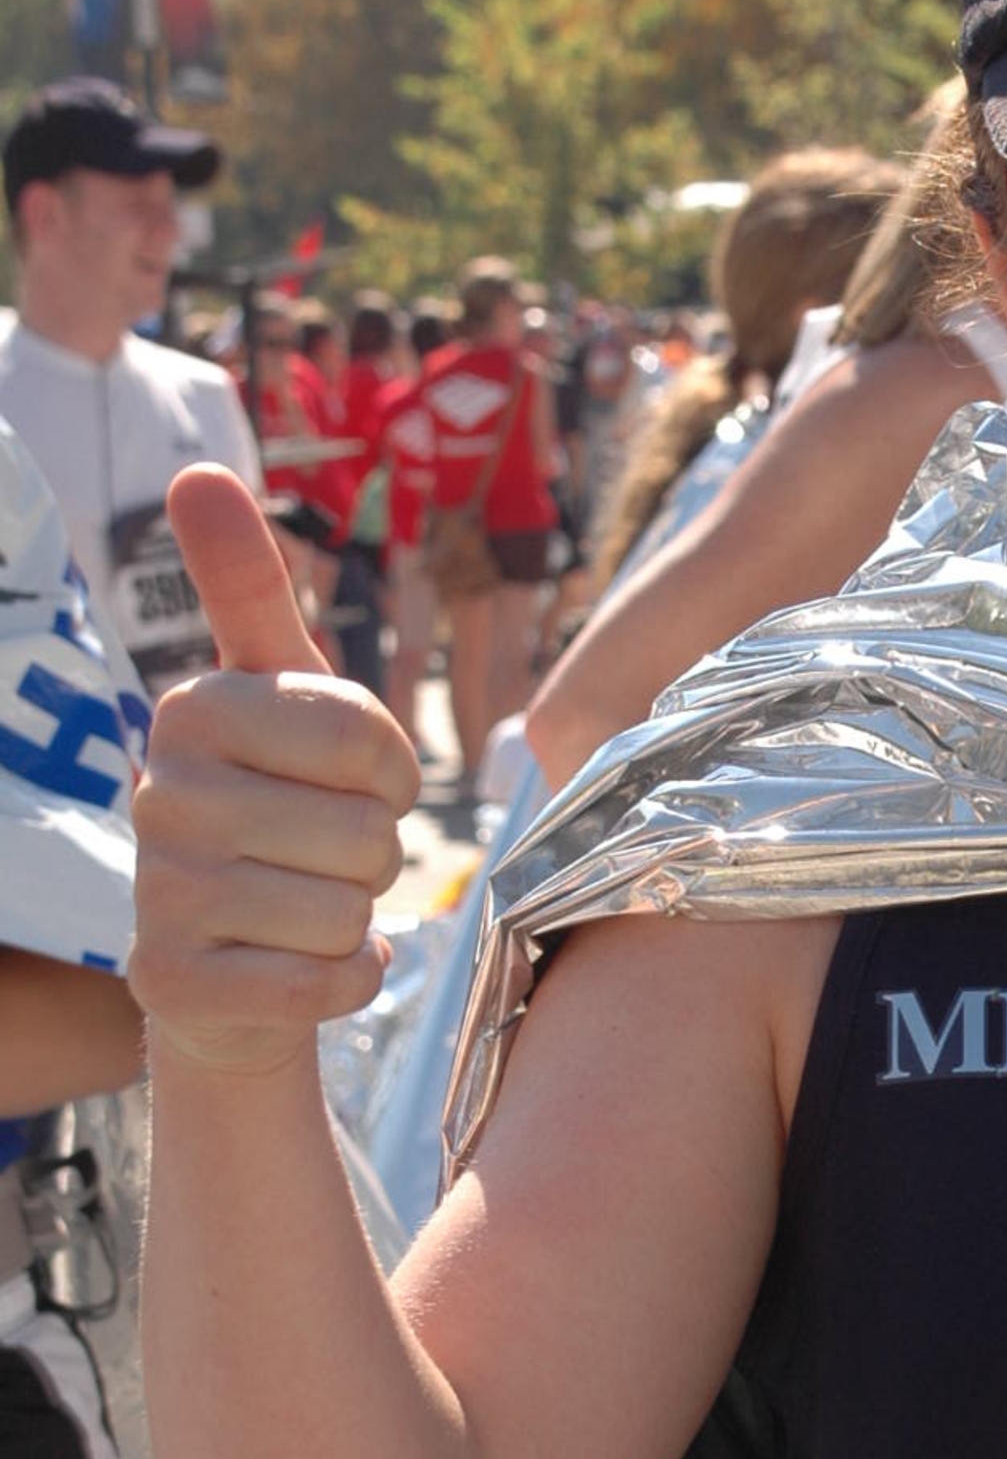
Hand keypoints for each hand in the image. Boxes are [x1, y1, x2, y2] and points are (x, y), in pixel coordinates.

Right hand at [129, 467, 420, 1079]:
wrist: (232, 965)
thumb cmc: (278, 809)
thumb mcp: (279, 694)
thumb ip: (250, 588)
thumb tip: (197, 475)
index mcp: (196, 708)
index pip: (365, 741)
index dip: (393, 775)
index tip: (358, 782)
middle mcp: (162, 792)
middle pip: (364, 832)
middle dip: (373, 855)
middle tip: (320, 855)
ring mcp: (161, 893)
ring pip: (345, 909)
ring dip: (354, 919)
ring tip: (302, 906)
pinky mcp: (176, 983)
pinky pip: (325, 981)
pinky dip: (344, 981)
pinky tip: (298, 965)